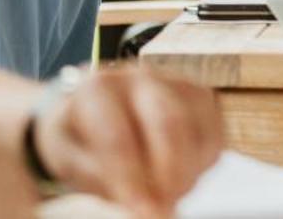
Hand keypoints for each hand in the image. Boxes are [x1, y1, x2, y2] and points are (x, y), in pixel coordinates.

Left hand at [31, 66, 223, 216]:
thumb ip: (96, 178)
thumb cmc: (77, 137)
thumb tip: (137, 203)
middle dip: (170, 173)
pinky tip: (179, 176)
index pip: (117, 138)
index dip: (131, 180)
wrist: (90, 108)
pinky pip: (215, 137)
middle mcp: (141, 78)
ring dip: (187, 174)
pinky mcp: (202, 98)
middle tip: (162, 210)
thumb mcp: (67, 159)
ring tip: (166, 196)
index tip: (141, 213)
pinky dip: (202, 167)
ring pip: (198, 130)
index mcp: (98, 89)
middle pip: (169, 122)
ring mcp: (176, 83)